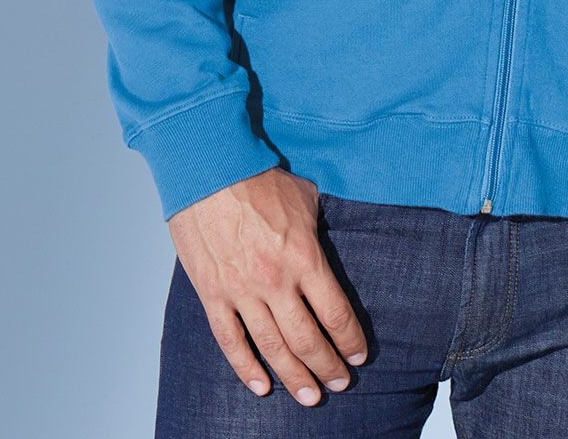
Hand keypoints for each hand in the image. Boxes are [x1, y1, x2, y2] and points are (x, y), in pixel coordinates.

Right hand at [167, 166, 367, 405]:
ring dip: (294, 377)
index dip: (350, 339)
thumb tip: (328, 238)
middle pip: (308, 338)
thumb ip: (318, 227)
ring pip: (272, 347)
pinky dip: (246, 367)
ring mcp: (241, 291)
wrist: (208, 170)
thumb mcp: (305, 197)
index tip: (359, 354)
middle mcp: (275, 281)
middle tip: (341, 383)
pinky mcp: (213, 294)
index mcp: (304, 257)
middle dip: (328, 366)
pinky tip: (262, 386)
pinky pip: (230, 341)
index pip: (335, 312)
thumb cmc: (258, 179)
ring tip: (311, 397)